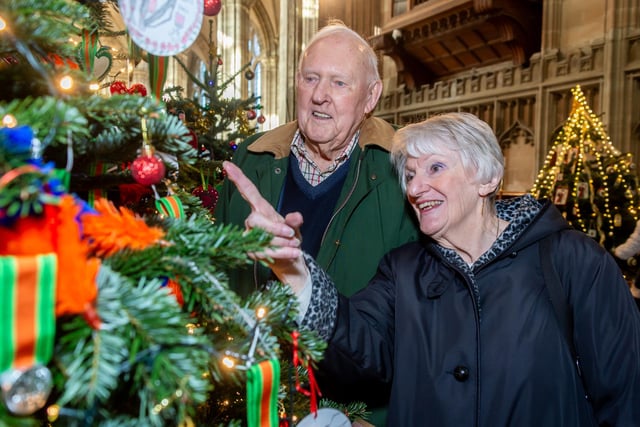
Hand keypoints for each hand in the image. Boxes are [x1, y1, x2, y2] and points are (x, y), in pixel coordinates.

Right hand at [222, 161, 308, 291]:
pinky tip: (294, 253)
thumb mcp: (295, 226)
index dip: (238, 178)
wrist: (290, 259)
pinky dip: (282, 253)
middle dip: (275, 228)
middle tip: (291, 234)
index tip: (227, 164)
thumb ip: (295, 221)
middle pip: (255, 220)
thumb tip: (296, 217)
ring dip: (282, 243)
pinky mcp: (251, 252)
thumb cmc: (289, 237)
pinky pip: (264, 252)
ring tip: (296, 245)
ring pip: (261, 238)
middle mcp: (252, 221)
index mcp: (262, 209)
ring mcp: (249, 236)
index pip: (248, 191)